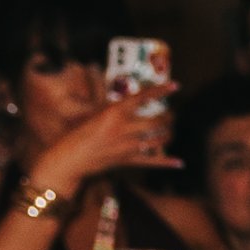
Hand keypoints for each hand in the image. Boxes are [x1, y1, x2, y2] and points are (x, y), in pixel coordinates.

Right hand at [28, 88, 177, 201]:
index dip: (161, 90)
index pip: (143, 97)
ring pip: (159, 138)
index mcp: (115, 111)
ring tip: (170, 130)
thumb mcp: (93, 113)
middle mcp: (125, 127)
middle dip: (169, 116)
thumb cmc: (75, 133)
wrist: (69, 158)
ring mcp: (129, 145)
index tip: (175, 86)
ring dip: (168, 134)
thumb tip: (127, 103)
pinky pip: (153, 161)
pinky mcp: (128, 160)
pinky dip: (167, 162)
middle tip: (171, 114)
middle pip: (158, 120)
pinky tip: (180, 163)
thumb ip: (112, 108)